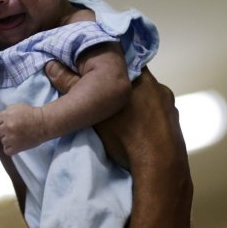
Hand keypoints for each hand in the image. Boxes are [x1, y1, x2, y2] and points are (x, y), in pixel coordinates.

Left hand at [0, 103, 46, 155]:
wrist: (44, 124)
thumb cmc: (32, 114)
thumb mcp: (17, 106)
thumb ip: (6, 110)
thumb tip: (1, 117)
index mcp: (6, 116)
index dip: (4, 120)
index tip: (12, 121)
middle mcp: (7, 127)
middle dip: (6, 129)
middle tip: (16, 129)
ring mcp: (11, 138)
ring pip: (3, 141)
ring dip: (8, 139)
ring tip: (18, 136)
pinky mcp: (17, 147)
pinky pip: (7, 150)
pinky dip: (10, 148)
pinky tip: (16, 144)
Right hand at [44, 60, 192, 227]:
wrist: (159, 166)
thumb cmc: (126, 136)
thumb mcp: (92, 113)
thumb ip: (72, 87)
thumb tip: (51, 66)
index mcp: (138, 77)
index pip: (122, 61)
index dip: (108, 67)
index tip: (96, 75)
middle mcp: (157, 86)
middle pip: (134, 79)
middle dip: (120, 86)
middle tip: (105, 98)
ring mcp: (169, 104)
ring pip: (147, 96)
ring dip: (135, 102)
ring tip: (121, 117)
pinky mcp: (175, 121)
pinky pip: (157, 112)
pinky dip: (147, 116)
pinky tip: (138, 128)